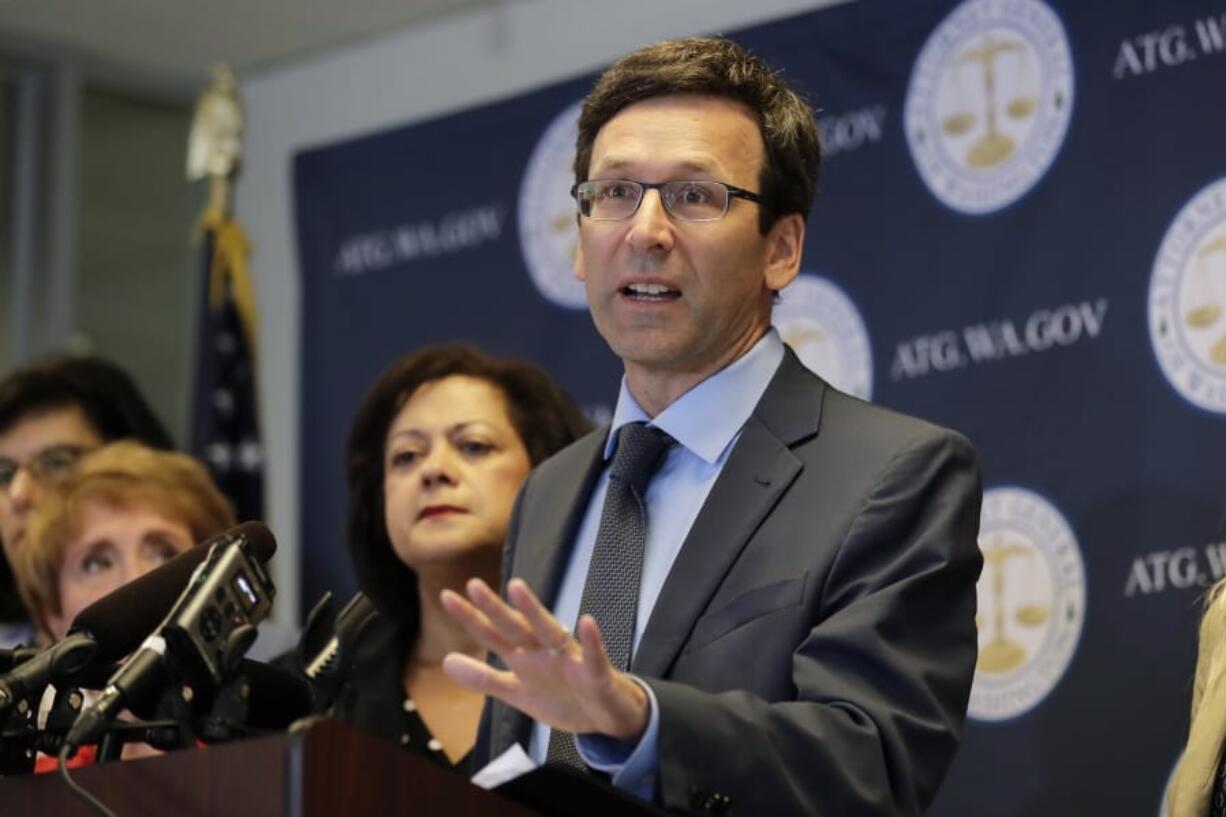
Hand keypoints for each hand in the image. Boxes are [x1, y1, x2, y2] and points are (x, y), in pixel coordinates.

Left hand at [440, 577, 649, 741]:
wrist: (607, 718)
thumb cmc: (564, 697)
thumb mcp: (517, 692)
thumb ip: (484, 678)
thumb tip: (446, 661)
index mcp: (525, 657)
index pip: (493, 635)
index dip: (471, 619)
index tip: (447, 596)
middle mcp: (545, 652)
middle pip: (517, 628)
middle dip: (496, 609)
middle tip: (473, 585)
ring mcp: (571, 661)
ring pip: (551, 633)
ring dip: (535, 612)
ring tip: (517, 589)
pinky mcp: (596, 675)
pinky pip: (594, 657)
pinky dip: (592, 642)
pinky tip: (587, 623)